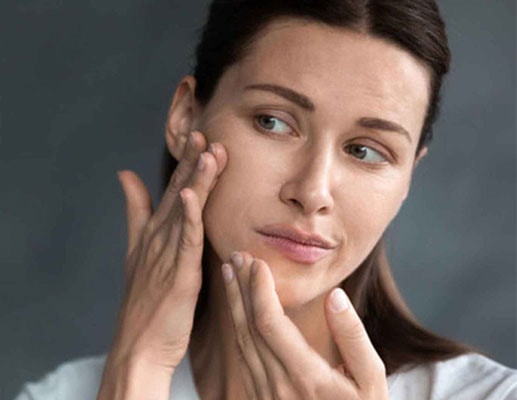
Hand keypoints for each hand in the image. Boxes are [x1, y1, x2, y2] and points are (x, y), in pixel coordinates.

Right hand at [107, 131, 226, 372]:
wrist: (140, 344)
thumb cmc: (145, 300)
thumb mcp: (137, 249)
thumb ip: (135, 211)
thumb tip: (125, 175)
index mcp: (156, 231)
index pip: (173, 189)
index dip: (186, 163)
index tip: (199, 136)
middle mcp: (160, 237)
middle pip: (179, 193)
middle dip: (192, 162)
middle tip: (204, 132)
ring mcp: (168, 254)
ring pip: (186, 210)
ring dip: (196, 180)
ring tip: (207, 151)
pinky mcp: (178, 274)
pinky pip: (185, 240)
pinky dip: (189, 217)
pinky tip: (191, 195)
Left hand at [221, 251, 388, 399]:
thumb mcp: (371, 380)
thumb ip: (353, 337)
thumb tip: (335, 296)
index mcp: (305, 377)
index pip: (269, 323)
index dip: (259, 288)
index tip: (258, 262)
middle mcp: (277, 385)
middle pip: (248, 327)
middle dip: (240, 287)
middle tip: (236, 256)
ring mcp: (264, 394)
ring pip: (240, 340)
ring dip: (234, 303)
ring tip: (230, 274)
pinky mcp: (260, 398)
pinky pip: (242, 356)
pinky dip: (237, 326)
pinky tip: (238, 309)